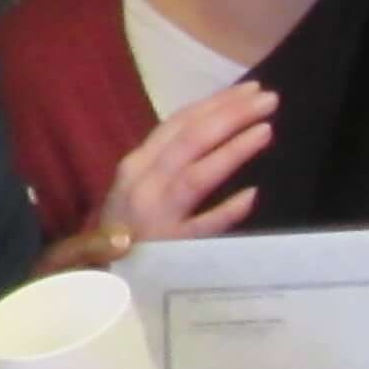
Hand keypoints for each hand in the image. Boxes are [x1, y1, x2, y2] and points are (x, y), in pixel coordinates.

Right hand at [85, 80, 274, 264]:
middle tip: (269, 99)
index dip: (215, 104)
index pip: (178, 124)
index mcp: (137, 165)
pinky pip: (200, 228)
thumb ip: (172, 162)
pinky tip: (252, 196)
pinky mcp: (167, 248)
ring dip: (231, 150)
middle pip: (190, 141)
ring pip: (195, 176)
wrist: (98, 279)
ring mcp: (155, 216)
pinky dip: (225, 211)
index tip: (250, 89)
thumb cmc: (125, 231)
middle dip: (231, 116)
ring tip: (266, 129)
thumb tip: (217, 131)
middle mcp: (143, 183)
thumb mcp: (140, 188)